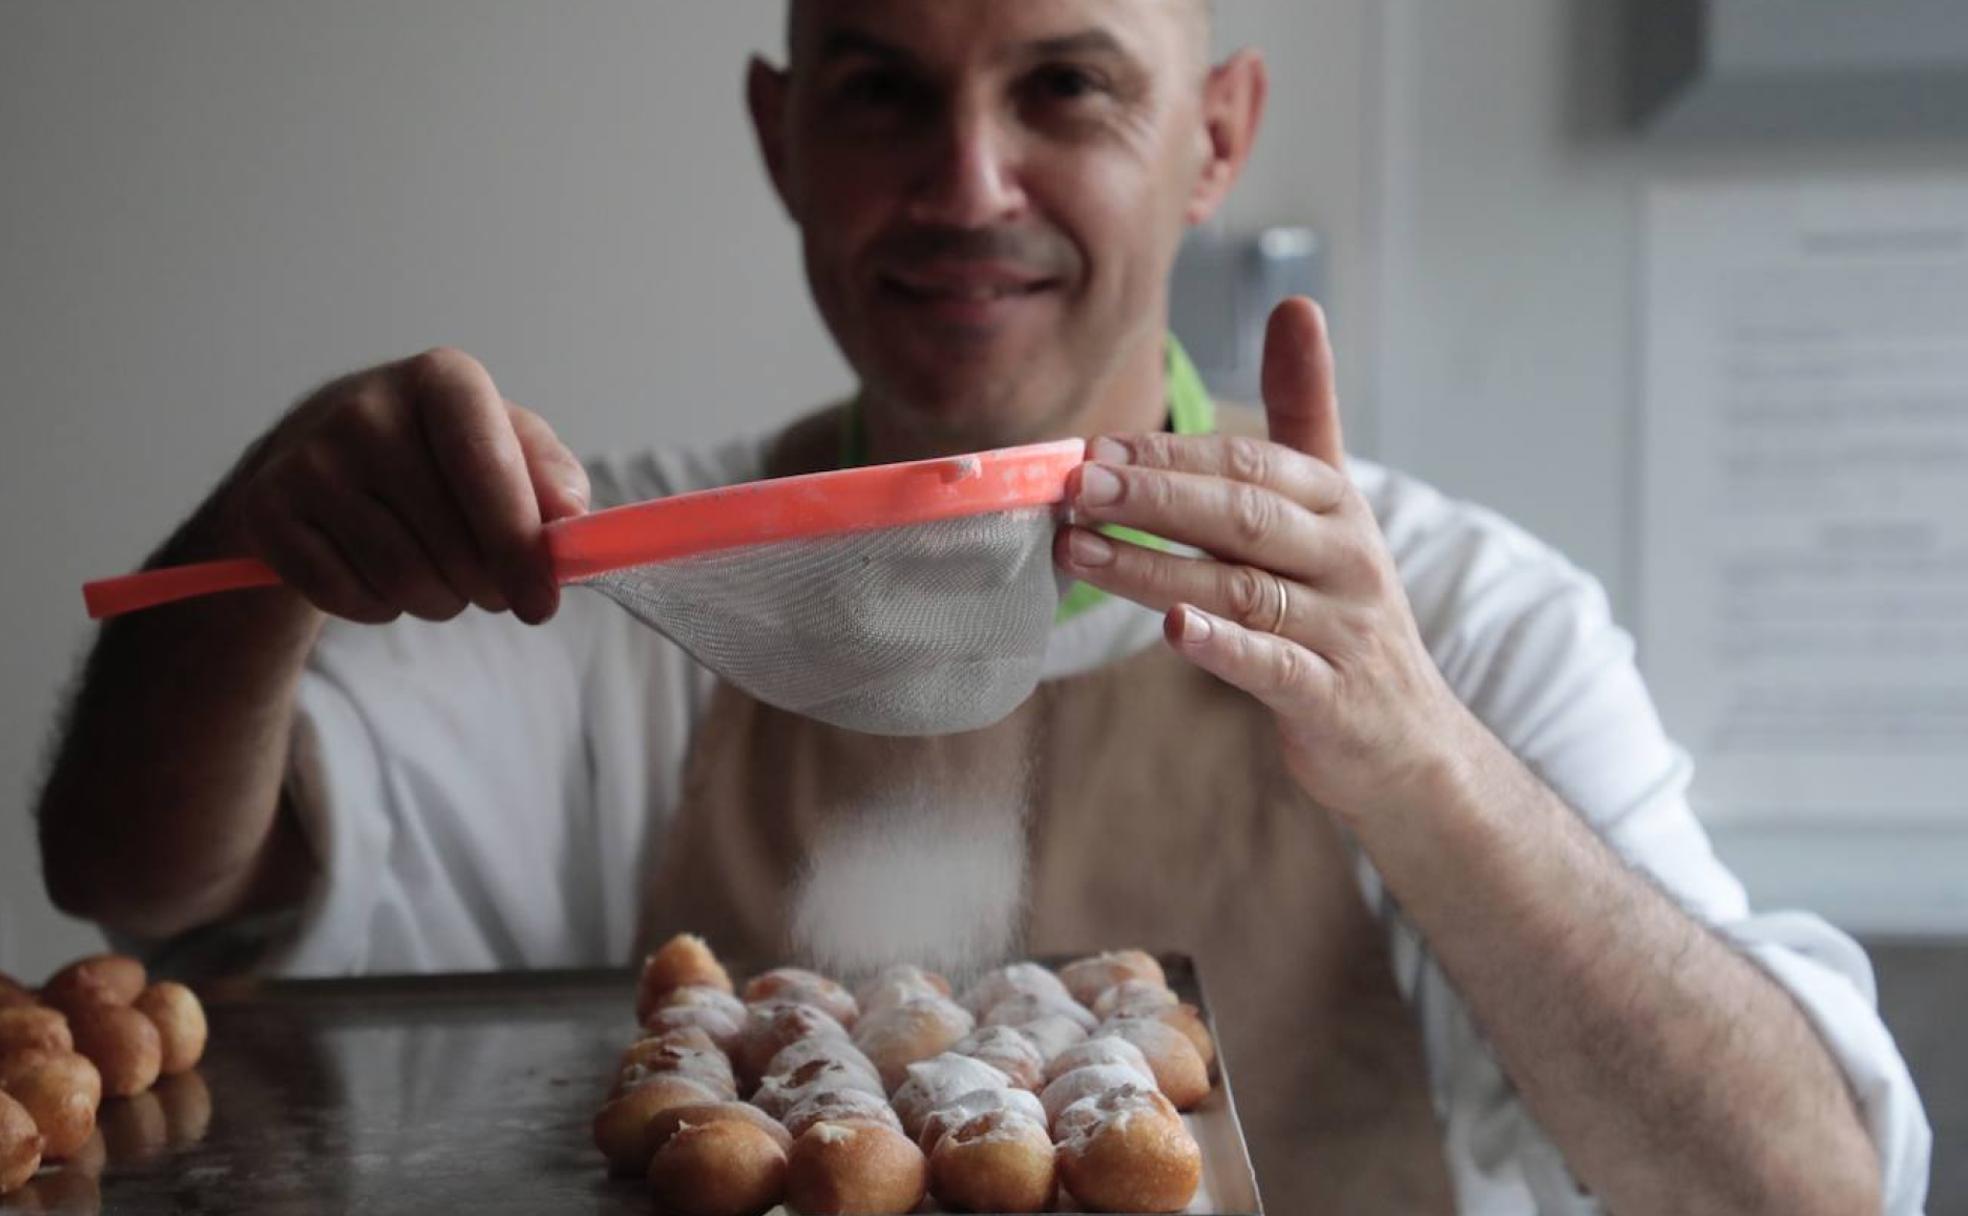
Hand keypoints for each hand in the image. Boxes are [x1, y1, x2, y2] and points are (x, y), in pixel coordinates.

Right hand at [214, 347, 589, 625]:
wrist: (324, 454)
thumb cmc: (441, 455)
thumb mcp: (508, 444)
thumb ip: (552, 478)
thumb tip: (571, 519)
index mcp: (442, 379)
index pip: (486, 466)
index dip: (519, 544)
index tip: (542, 602)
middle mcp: (366, 408)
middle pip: (452, 542)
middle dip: (488, 585)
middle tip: (492, 585)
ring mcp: (308, 458)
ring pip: (403, 579)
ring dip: (440, 602)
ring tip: (441, 578)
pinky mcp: (266, 508)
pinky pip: (347, 597)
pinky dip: (379, 607)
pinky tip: (380, 575)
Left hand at [1054, 299, 1473, 820]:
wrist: (1409, 738)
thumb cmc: (1346, 609)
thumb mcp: (1334, 505)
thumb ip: (1306, 412)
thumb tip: (1298, 304)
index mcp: (1337, 505)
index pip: (1250, 466)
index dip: (1172, 455)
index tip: (1095, 449)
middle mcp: (1346, 558)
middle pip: (1244, 517)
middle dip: (1157, 497)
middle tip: (1076, 486)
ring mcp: (1343, 629)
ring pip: (1244, 590)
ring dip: (1155, 569)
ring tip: (1081, 551)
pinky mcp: (1332, 697)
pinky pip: (1275, 666)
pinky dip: (1224, 648)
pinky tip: (1173, 630)